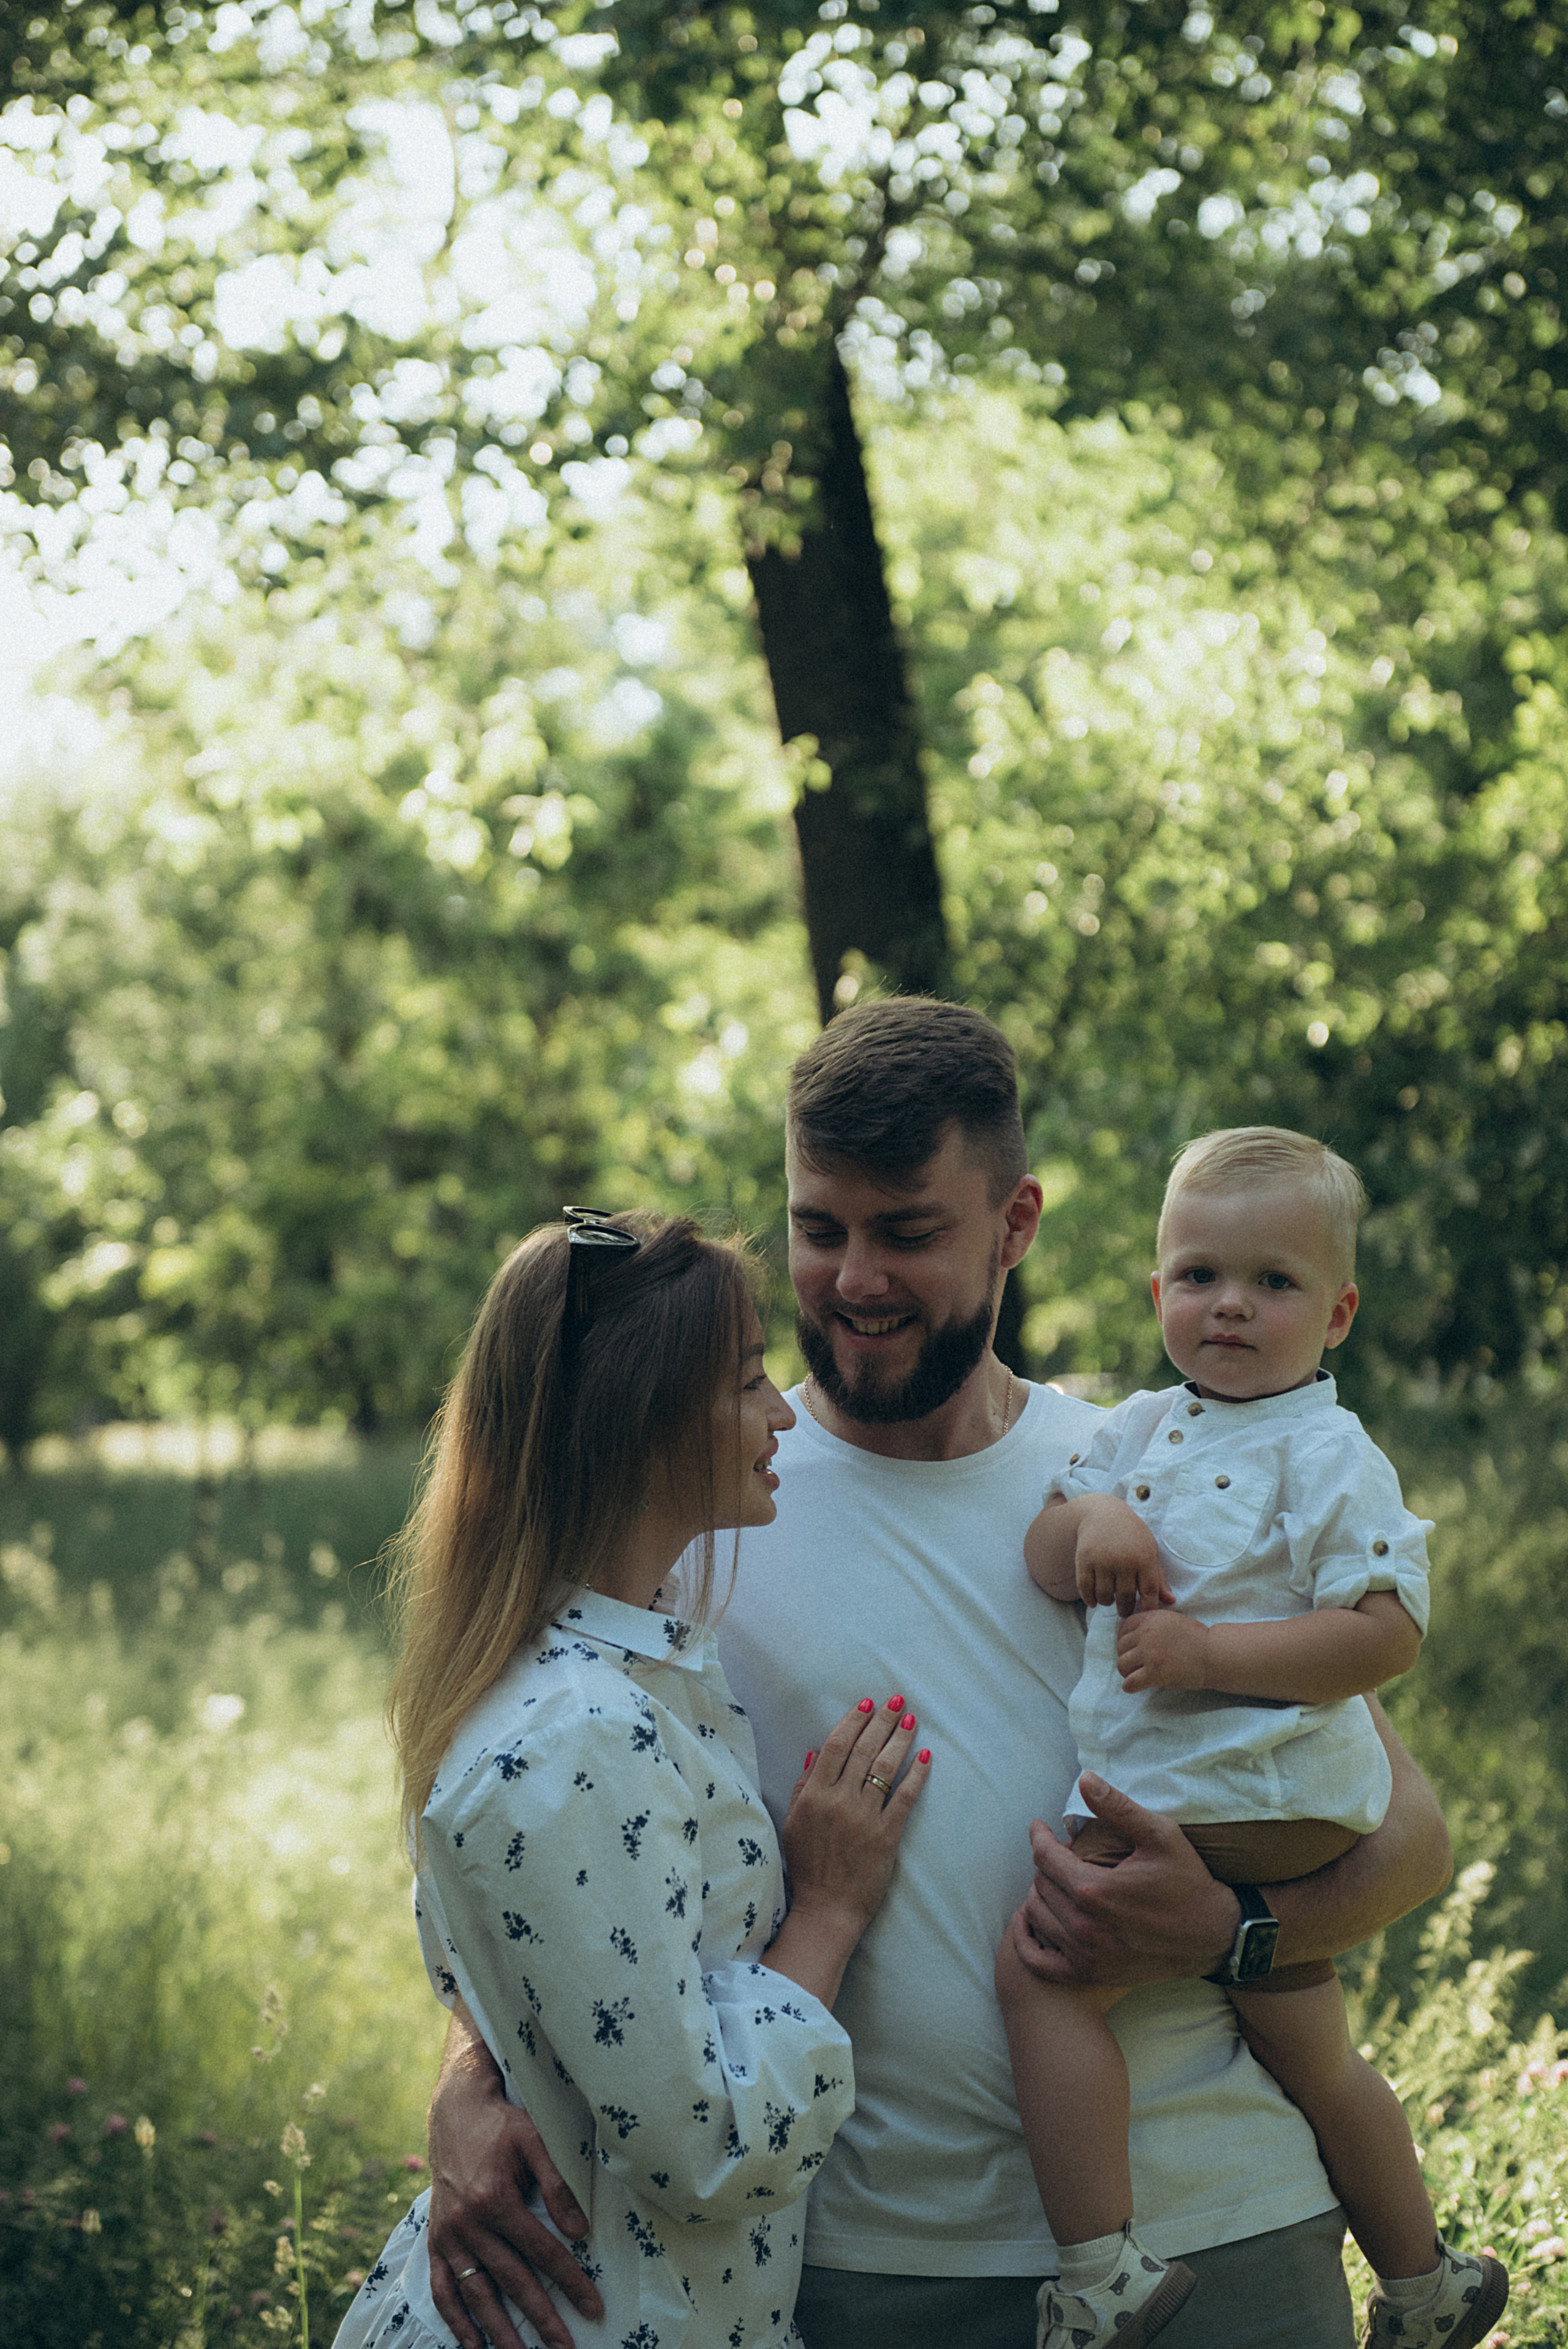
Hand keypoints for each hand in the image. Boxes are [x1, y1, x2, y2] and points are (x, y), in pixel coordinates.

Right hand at [426, 2022, 602, 2348]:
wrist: (455, 2110)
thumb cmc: (501, 2125)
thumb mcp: (534, 2141)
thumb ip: (557, 2185)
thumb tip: (580, 2230)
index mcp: (494, 2199)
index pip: (541, 2251)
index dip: (569, 2281)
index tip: (593, 2306)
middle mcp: (467, 2224)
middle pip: (511, 2281)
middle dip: (541, 2318)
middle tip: (565, 2348)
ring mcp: (448, 2235)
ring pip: (476, 2294)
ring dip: (498, 2331)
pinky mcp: (436, 2241)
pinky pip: (443, 2288)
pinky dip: (456, 2319)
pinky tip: (472, 2344)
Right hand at [781, 1695, 929, 1939]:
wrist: (827, 1909)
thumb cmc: (808, 1866)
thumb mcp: (793, 1823)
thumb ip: (803, 1786)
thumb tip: (815, 1752)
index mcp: (814, 1796)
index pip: (835, 1747)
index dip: (852, 1721)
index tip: (866, 1703)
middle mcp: (839, 1801)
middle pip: (863, 1750)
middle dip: (881, 1721)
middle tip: (896, 1700)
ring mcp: (864, 1817)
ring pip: (884, 1767)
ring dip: (900, 1739)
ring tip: (911, 1719)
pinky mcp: (887, 1835)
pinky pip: (905, 1797)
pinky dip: (916, 1774)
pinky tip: (925, 1756)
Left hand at [1007, 1773, 1236, 1988]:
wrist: (1212, 1937)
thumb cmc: (1188, 1882)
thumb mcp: (1160, 1835)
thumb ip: (1118, 1807)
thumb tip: (1084, 1778)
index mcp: (1094, 1890)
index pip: (1045, 1857)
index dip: (1039, 1837)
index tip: (1040, 1827)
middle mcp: (1083, 1926)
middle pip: (1040, 1885)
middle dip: (1046, 1864)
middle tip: (1064, 1854)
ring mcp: (1085, 1955)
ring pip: (1036, 1916)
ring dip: (1040, 1894)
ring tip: (1057, 1881)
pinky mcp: (1090, 1974)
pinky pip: (1039, 1962)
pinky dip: (1026, 1941)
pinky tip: (1028, 1924)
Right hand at [1074, 1497, 1172, 1616]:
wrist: (1103, 1513)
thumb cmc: (1132, 1536)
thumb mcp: (1150, 1551)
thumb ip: (1159, 1578)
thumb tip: (1171, 1601)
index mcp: (1144, 1558)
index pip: (1149, 1592)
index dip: (1148, 1607)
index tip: (1144, 1612)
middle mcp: (1124, 1560)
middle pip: (1125, 1598)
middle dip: (1125, 1609)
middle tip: (1124, 1611)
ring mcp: (1103, 1560)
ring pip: (1105, 1596)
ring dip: (1107, 1602)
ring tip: (1109, 1600)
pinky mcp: (1084, 1560)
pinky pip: (1085, 1589)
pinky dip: (1089, 1599)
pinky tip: (1094, 1601)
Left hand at [1116, 1605, 1209, 1692]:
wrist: (1214, 1654)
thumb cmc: (1198, 1640)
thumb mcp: (1172, 1621)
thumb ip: (1153, 1625)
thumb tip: (1135, 1638)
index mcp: (1151, 1618)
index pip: (1125, 1627)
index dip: (1125, 1639)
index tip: (1130, 1649)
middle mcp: (1147, 1633)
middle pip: (1121, 1646)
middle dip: (1126, 1656)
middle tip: (1134, 1666)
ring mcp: (1149, 1653)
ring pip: (1122, 1664)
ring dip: (1127, 1672)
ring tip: (1135, 1677)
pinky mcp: (1154, 1672)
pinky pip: (1130, 1682)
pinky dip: (1130, 1686)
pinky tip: (1135, 1687)